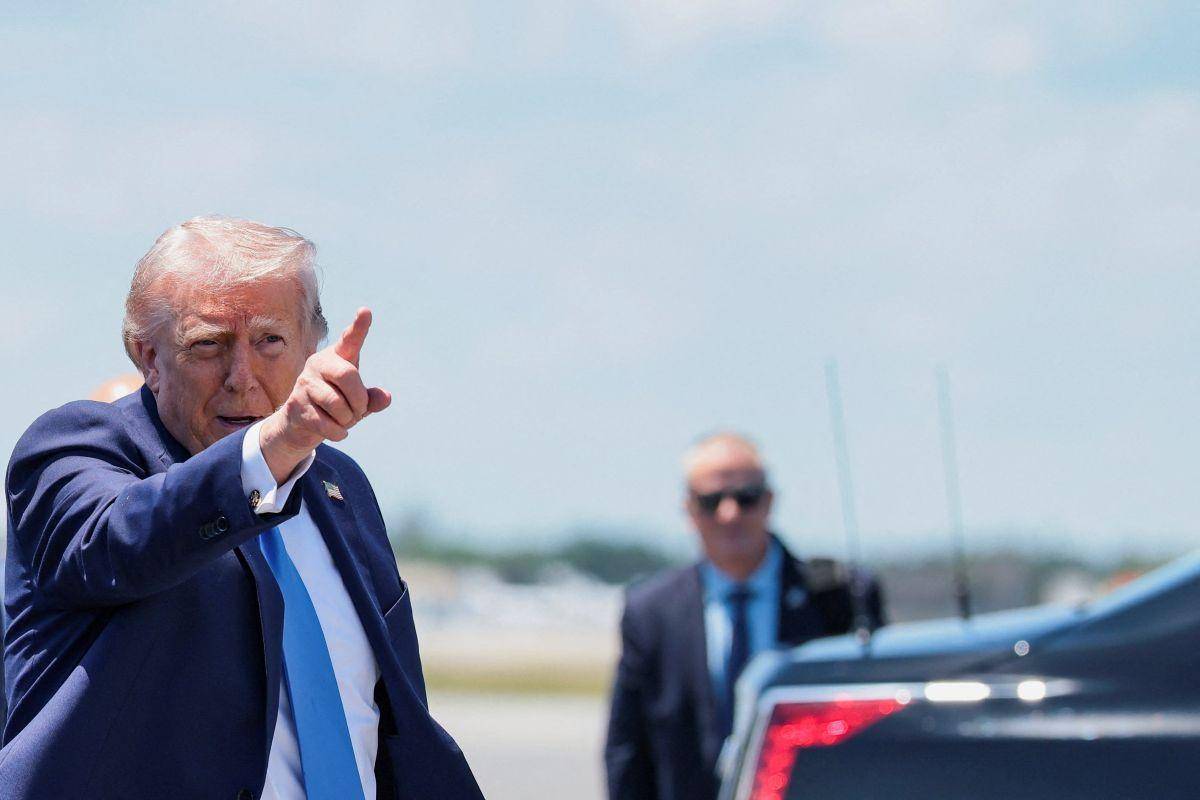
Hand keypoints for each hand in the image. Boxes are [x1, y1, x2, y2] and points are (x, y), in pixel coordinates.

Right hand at [259, 307, 391, 482]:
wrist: (300, 425)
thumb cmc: (335, 405)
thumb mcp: (357, 401)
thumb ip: (372, 398)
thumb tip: (386, 397)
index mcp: (337, 358)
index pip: (349, 340)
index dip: (359, 327)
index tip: (366, 312)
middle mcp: (319, 364)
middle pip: (348, 375)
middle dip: (359, 399)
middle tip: (360, 410)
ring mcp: (304, 383)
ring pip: (337, 403)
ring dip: (348, 419)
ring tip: (345, 420)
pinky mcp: (296, 405)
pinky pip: (326, 423)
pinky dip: (338, 432)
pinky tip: (337, 430)